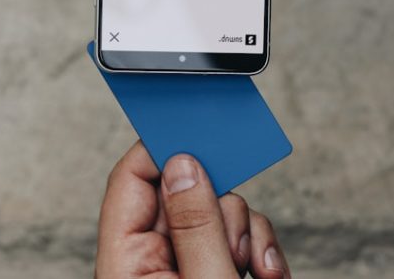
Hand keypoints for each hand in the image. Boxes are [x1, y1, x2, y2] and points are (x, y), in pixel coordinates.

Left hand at [97, 141, 290, 277]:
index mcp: (126, 265)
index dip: (162, 148)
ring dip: (246, 234)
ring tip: (257, 271)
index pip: (130, 181)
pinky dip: (259, 249)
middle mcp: (151, 262)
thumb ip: (195, 224)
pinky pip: (237, 236)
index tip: (197, 129)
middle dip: (222, 208)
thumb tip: (184, 165)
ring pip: (217, 212)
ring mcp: (184, 267)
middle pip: (183, 192)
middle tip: (235, 242)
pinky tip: (267, 274)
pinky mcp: (214, 271)